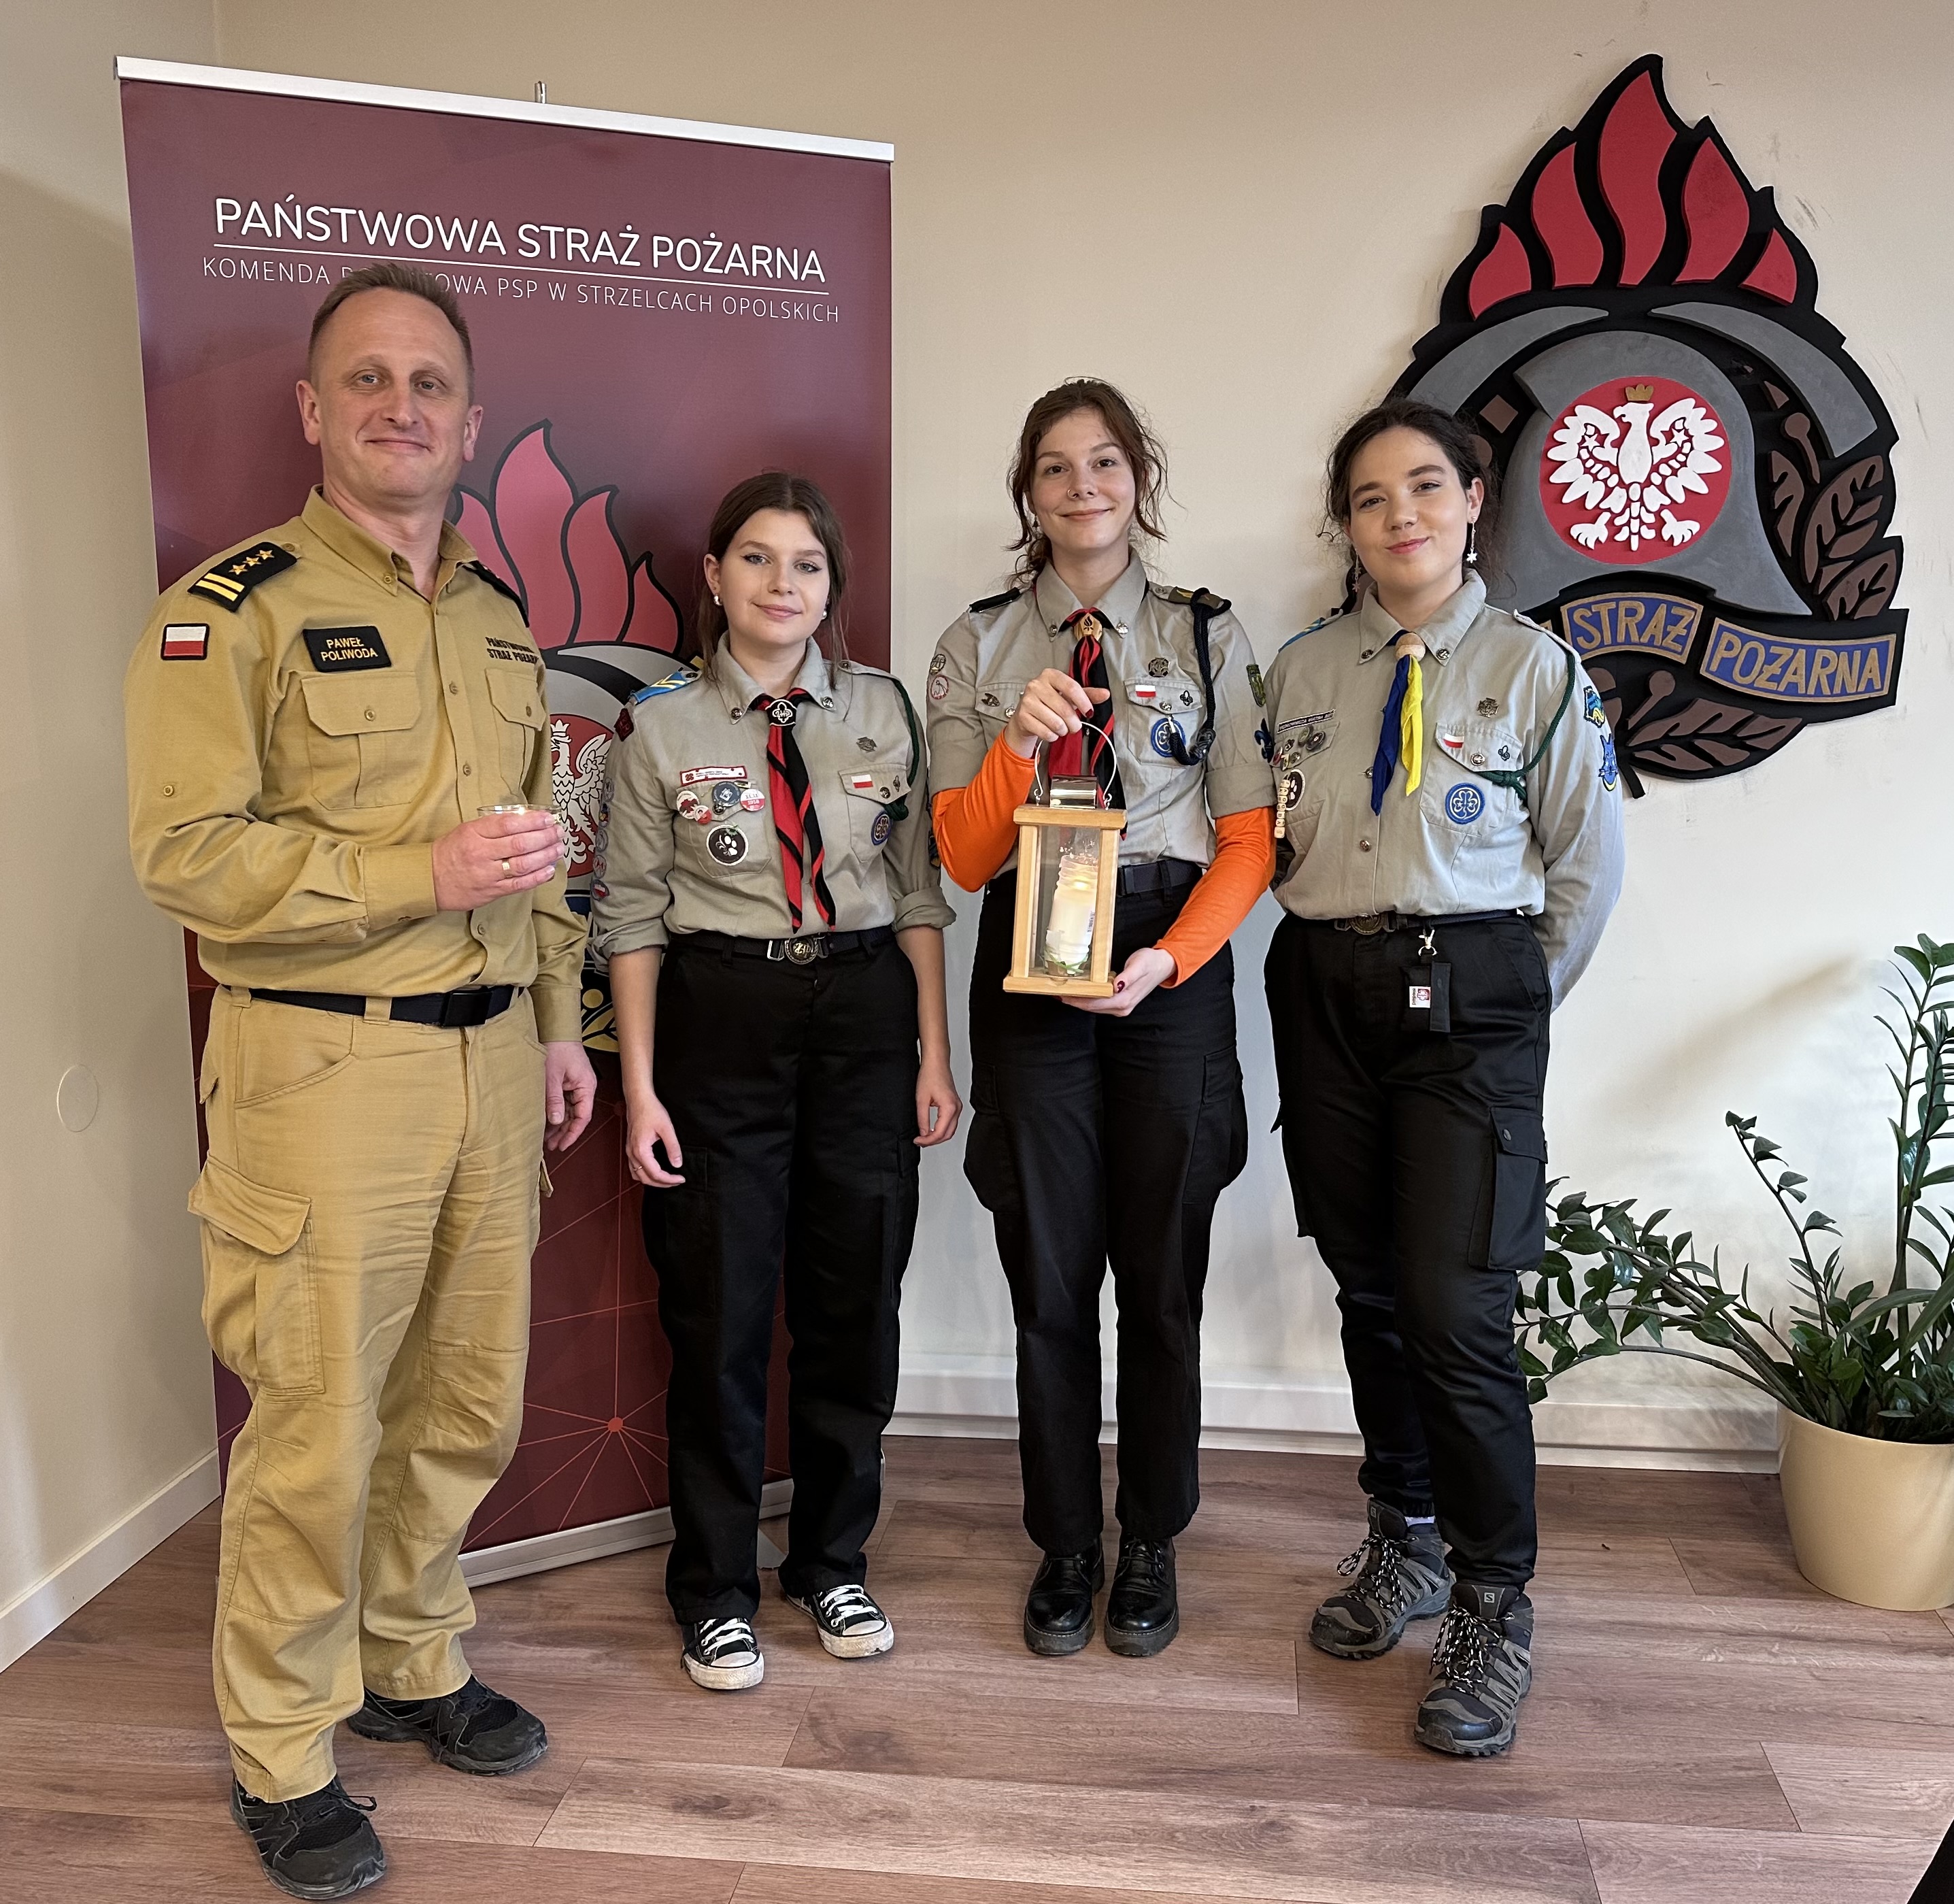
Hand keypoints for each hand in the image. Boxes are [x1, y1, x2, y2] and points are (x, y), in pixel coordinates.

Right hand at [433, 810, 563, 910]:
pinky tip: (549, 870)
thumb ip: (492, 826)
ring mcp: (487, 874)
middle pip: (520, 844)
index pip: (508, 824)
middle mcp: (481, 853)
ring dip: (545, 856)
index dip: (532, 821)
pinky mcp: (491, 891)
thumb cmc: (450, 852)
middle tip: (558, 833)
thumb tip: (525, 820)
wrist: (429, 879)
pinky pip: (519, 884)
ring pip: (523, 864)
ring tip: (558, 849)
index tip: (548, 818)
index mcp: (474, 833)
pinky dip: (537, 877)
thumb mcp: (466, 830)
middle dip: (544, 837)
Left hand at [543, 1040, 597, 1151]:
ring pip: (570, 1112)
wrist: (556, 1030)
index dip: (573, 1133)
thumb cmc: (557, 1047)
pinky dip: (556, 1114)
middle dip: (564, 1132)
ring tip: (547, 1138)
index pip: (583, 1116)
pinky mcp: (568, 1084)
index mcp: (586, 1087)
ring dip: (559, 1125)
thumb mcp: (552, 1076)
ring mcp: (577, 1086)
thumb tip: (555, 1120)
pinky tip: (547, 1123)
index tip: (562, 1144)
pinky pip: (565, 1104)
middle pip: (577, 1117)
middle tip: (551, 1145)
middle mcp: (584, 1088)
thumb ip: (554, 1099)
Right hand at [624, 1089, 685, 1187]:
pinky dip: (645, 1174)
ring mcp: (629, 1151)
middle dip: (662, 1183)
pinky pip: (635, 1168)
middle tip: (677, 1181)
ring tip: (667, 1179)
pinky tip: (655, 1171)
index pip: (655, 1174)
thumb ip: (673, 1147)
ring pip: (638, 1175)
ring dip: (652, 1181)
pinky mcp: (630, 1148)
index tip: (681, 1178)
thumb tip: (677, 1164)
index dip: (669, 1180)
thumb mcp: (666, 1128)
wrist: (638, 1099)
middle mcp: (632, 1154)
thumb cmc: (651, 1110)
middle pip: (645, 1179)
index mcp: (640, 1150)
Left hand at [914, 1054, 962, 1147]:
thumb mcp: (921, 1100)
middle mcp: (957, 1108)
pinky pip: (951, 1123)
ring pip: (950, 1130)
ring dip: (938, 1136)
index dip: (927, 1140)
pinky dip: (942, 1129)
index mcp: (950, 1108)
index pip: (940, 1133)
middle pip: (947, 1134)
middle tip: (920, 1142)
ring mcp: (957, 1106)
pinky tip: (932, 1130)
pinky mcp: (955, 1105)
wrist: (936, 1062)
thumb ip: (922, 1119)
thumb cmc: (930, 1075)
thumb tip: (923, 1133)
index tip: (917, 1141)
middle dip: (933, 1141)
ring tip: (924, 1137)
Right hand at [1004, 667, 1109, 757]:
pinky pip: (1046, 732)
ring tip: (1061, 728)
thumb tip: (1105, 694)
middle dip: (1074, 723)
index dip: (1083, 702)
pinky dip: (1052, 736)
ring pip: (1056, 723)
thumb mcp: (1069, 695)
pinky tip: (1050, 731)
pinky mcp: (1022, 717)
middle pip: (1065, 709)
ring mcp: (1028, 701)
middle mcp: (1036, 685)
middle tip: (1074, 726)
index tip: (1089, 712)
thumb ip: (1087, 694)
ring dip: (1063, 730)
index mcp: (1050, 675)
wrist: (1026, 715)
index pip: (1071, 687)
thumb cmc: (1050, 702)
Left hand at [1067, 945, 1176, 1016]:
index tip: (1063, 993)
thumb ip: (1128, 976)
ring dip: (1079, 1001)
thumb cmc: (1150, 962)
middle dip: (1074, 1001)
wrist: (1163, 965)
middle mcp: (1122, 1007)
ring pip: (1094, 1007)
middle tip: (1056, 992)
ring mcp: (1121, 1007)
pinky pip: (1099, 1004)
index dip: (1077, 1000)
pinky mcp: (1120, 1003)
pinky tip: (1078, 992)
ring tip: (1062, 992)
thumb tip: (1117, 986)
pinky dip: (1087, 999)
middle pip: (1092, 1008)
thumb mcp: (1139, 965)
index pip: (1095, 1003)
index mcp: (1125, 1000)